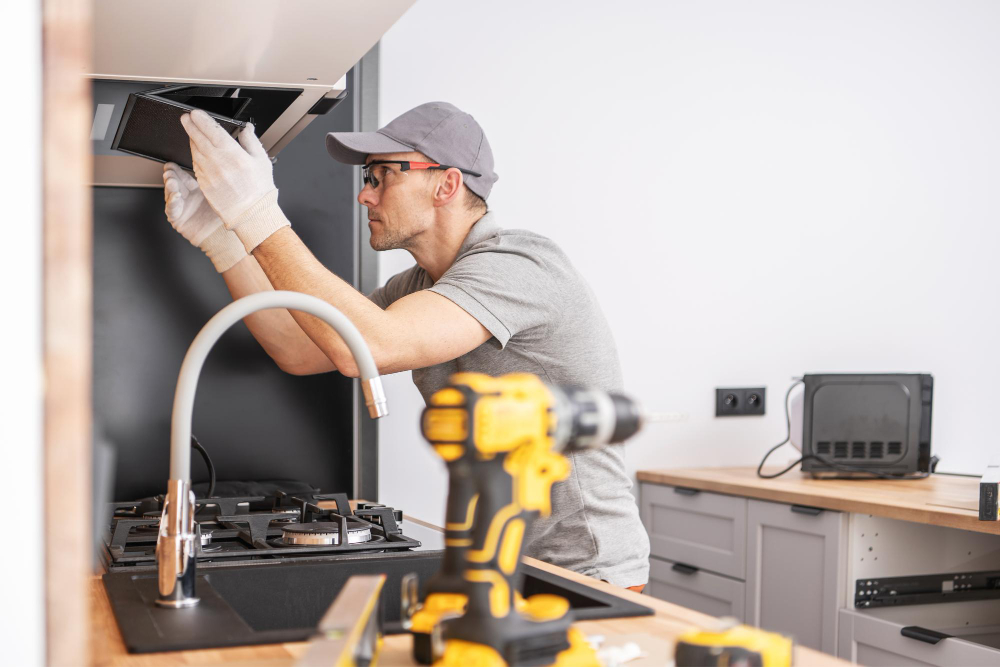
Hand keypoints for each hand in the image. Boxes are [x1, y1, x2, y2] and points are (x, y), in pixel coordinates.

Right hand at [163, 162, 246, 272]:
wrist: (225, 236)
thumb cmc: (225, 215)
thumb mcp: (220, 195)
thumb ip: (216, 182)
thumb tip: (215, 165)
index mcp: (196, 189)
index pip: (184, 177)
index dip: (177, 170)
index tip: (172, 164)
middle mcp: (187, 197)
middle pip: (175, 183)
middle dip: (171, 176)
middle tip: (169, 170)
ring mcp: (181, 207)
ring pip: (171, 194)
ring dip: (170, 187)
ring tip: (171, 181)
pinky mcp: (177, 219)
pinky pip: (172, 210)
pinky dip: (173, 203)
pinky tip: (176, 196)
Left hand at [180, 111, 281, 230]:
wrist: (251, 214)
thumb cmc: (259, 190)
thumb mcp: (262, 161)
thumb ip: (251, 141)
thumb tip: (246, 128)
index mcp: (233, 154)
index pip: (212, 131)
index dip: (202, 120)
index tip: (196, 113)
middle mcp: (218, 163)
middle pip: (198, 138)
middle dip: (190, 126)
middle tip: (186, 118)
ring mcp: (209, 174)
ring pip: (195, 151)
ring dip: (191, 140)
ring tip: (192, 133)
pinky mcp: (204, 183)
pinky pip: (196, 165)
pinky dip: (195, 156)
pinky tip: (197, 153)